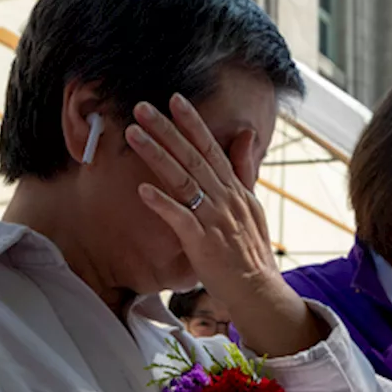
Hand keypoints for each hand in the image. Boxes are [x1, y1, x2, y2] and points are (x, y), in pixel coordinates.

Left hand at [127, 94, 320, 357]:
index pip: (213, 149)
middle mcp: (227, 200)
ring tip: (133, 134)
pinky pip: (180, 219)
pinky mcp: (204, 243)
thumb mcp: (253, 206)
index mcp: (236, 191)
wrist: (259, 292)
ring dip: (157, 155)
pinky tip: (142, 189)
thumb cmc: (250, 254)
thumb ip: (244, 171)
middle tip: (142, 106)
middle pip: (193, 157)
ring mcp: (216, 220)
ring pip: (183, 180)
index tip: (175, 99)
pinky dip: (163, 203)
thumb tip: (244, 136)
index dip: (193, 123)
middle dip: (167, 129)